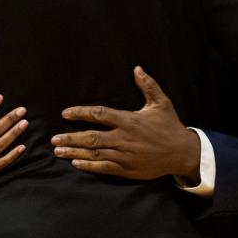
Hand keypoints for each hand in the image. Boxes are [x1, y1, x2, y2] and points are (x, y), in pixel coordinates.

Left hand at [51, 66, 199, 180]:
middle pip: (91, 137)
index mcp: (129, 120)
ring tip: (58, 150)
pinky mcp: (128, 169)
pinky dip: (89, 166)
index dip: (80, 113)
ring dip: (75, 152)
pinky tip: (75, 163)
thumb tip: (137, 68)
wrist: (183, 153)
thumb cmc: (170, 126)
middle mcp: (124, 138)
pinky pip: (104, 168)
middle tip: (54, 138)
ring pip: (95, 154)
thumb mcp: (161, 103)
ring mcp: (125, 155)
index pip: (99, 114)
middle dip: (70, 137)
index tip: (65, 113)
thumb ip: (148, 85)